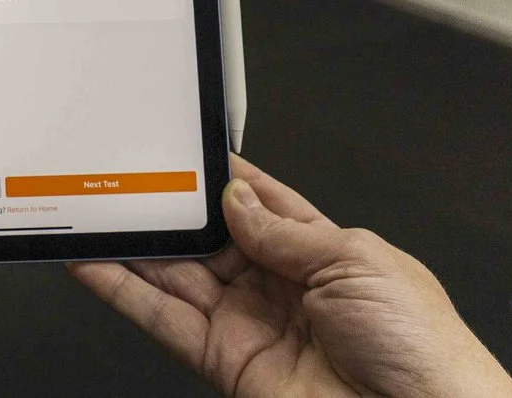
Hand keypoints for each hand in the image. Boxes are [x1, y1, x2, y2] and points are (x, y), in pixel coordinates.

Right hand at [71, 157, 511, 397]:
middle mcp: (280, 287)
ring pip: (175, 276)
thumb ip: (284, 232)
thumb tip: (234, 200)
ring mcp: (250, 324)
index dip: (221, 178)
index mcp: (324, 252)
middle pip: (208, 238)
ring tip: (91, 212)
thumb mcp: (356, 261)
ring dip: (133, 246)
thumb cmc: (420, 345)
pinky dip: (122, 292)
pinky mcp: (224, 361)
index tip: (180, 150)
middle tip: (122, 177)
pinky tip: (92, 264)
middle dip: (167, 209)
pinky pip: (163, 321)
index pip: (261, 204)